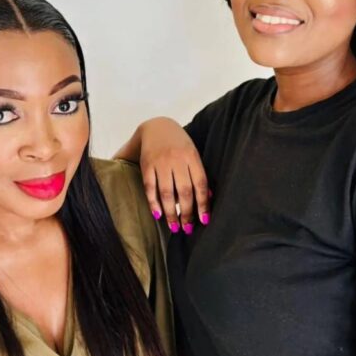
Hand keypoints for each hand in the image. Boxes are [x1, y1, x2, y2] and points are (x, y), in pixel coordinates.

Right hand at [139, 118, 209, 233]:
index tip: (204, 221)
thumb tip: (208, 198)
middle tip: (187, 229)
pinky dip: (153, 203)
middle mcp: (176, 159)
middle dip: (186, 213)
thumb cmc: (179, 144)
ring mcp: (160, 162)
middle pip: (184, 191)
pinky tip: (158, 215)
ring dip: (170, 213)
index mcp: (192, 156)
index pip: (200, 184)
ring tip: (174, 227)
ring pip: (166, 192)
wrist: (156, 127)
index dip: (202, 204)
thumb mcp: (192, 154)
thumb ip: (198, 173)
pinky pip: (150, 187)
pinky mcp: (146, 164)